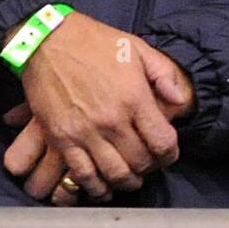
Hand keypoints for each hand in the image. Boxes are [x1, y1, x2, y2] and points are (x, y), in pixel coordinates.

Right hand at [3, 37, 193, 204]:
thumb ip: (164, 75)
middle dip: (150, 168)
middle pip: (140, 162)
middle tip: (150, 166)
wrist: (48, 40)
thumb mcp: (138, 48)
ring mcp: (84, 132)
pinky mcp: (60, 139)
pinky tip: (103, 187)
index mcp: (134, 97)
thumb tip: (179, 102)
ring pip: (113, 174)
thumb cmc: (95, 42)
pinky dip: (96, 187)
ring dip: (126, 182)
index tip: (169, 155)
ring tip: (131, 179)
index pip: (162, 142)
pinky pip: (82, 174)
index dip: (170, 154)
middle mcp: (111, 120)